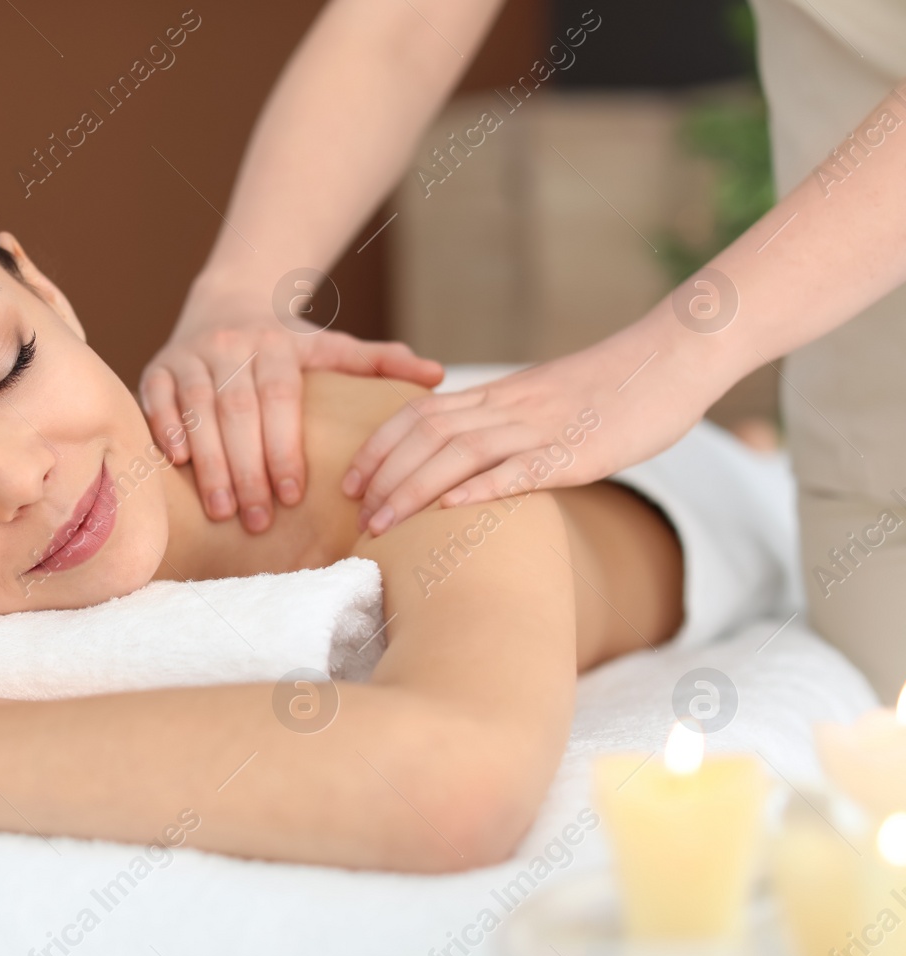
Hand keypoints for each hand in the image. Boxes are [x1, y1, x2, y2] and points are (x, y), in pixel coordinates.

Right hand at [140, 301, 442, 532]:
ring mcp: (190, 356)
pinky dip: (165, 430)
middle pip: (237, 412)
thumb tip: (437, 375)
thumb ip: (378, 363)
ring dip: (208, 463)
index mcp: (277, 343)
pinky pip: (156, 400)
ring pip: (197, 411)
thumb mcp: (331, 345)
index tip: (291, 495)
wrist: (227, 302)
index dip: (283, 447)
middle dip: (246, 469)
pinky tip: (177, 465)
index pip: (280, 399)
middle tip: (257, 520)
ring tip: (222, 510)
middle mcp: (231, 345)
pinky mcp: (157, 367)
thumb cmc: (286, 343)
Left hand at [343, 329, 713, 533]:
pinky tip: (450, 511)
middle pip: (427, 434)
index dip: (379, 447)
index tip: (352, 480)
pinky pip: (521, 468)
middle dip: (383, 475)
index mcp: (500, 394)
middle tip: (355, 513)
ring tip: (382, 525)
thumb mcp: (548, 400)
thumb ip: (508, 421)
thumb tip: (474, 457)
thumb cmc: (616, 386)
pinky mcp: (579, 450)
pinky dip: (481, 489)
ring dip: (413, 490)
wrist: (676, 356)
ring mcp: (543, 427)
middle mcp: (511, 406)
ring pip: (460, 453)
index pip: (420, 413)